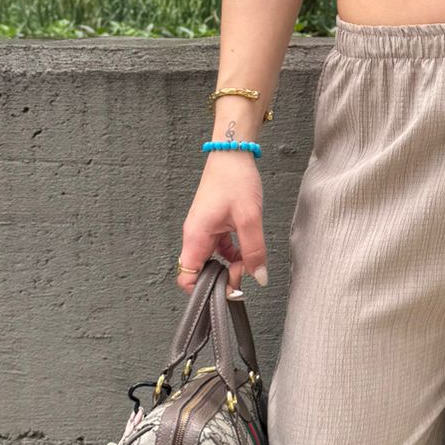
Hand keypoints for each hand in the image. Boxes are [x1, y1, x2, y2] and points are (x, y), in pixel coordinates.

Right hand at [177, 152, 268, 293]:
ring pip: (211, 261)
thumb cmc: (234, 180)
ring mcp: (203, 231)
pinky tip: (247, 250)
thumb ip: (254, 250)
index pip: (186, 277)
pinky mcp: (212, 225)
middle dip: (222, 278)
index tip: (229, 286)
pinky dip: (232, 254)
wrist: (232, 154)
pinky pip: (219, 249)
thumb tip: (258, 277)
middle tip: (245, 270)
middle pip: (200, 272)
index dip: (204, 290)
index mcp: (196, 236)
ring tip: (249, 260)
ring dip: (229, 266)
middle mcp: (195, 235)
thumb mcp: (249, 218)